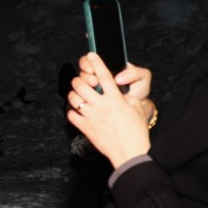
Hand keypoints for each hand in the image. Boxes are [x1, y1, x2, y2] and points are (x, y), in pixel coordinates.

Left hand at [67, 53, 150, 168]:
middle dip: (80, 79)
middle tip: (82, 79)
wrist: (130, 153)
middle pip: (82, 84)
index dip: (96, 62)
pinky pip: (71, 115)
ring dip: (74, 93)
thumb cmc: (136, 131)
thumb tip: (119, 90)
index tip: (91, 54)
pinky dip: (72, 110)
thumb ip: (126, 96)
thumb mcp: (136, 108)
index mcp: (115, 99)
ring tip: (78, 94)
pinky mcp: (85, 128)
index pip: (104, 75)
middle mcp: (101, 106)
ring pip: (74, 98)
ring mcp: (91, 117)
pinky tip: (77, 110)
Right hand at [76, 52, 151, 102]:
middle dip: (85, 75)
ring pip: (78, 82)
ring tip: (94, 89)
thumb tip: (118, 77)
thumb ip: (135, 72)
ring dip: (84, 85)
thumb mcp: (142, 79)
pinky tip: (88, 98)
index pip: (90, 59)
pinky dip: (80, 96)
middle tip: (94, 81)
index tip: (92, 69)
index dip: (87, 62)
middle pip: (82, 70)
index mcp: (107, 67)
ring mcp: (91, 88)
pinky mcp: (88, 99)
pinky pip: (78, 96)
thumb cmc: (137, 92)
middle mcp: (96, 76)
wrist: (135, 109)